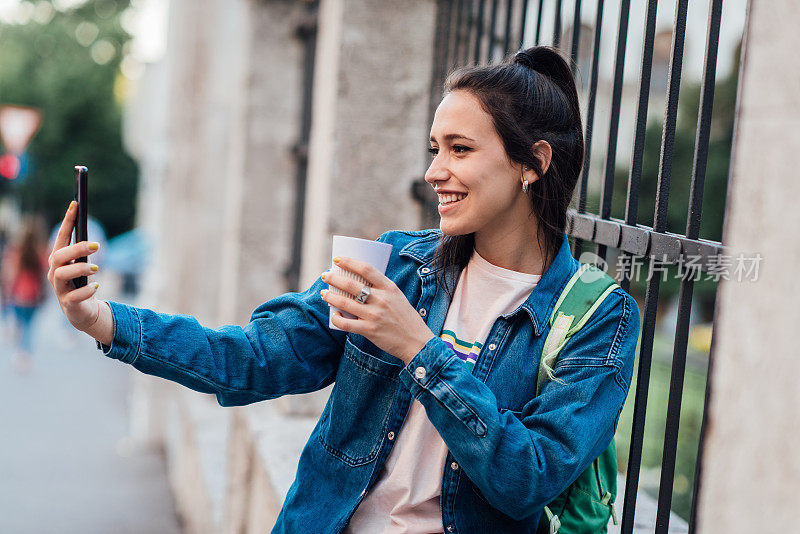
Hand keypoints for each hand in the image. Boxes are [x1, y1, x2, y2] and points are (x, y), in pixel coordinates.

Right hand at [47, 201, 110, 341]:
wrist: (82, 310)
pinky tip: (96, 286)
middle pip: (58, 256)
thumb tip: (92, 237)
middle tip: (96, 245)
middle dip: (76, 248)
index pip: (61, 237)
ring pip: (62, 274)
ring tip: (96, 269)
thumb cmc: (82, 282)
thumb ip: (84, 253)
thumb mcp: (84, 265)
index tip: (76, 204)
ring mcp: (59, 289)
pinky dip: (87, 290)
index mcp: (59, 260)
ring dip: (80, 268)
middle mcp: (55, 272)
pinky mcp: (68, 304)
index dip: (67, 220)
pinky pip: (74, 296)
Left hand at [320, 257, 433, 364]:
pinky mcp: (369, 330)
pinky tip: (334, 315)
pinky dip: (336, 319)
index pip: (366, 269)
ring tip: (324, 293)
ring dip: (330, 296)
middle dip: (334, 278)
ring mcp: (374, 315)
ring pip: (345, 303)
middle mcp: (381, 299)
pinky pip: (346, 324)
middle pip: (351, 284)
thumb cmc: (406, 318)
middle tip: (325, 275)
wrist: (416, 341)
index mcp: (389, 288)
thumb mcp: (398, 297)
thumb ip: (382, 290)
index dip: (349, 262)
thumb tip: (361, 282)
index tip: (338, 260)